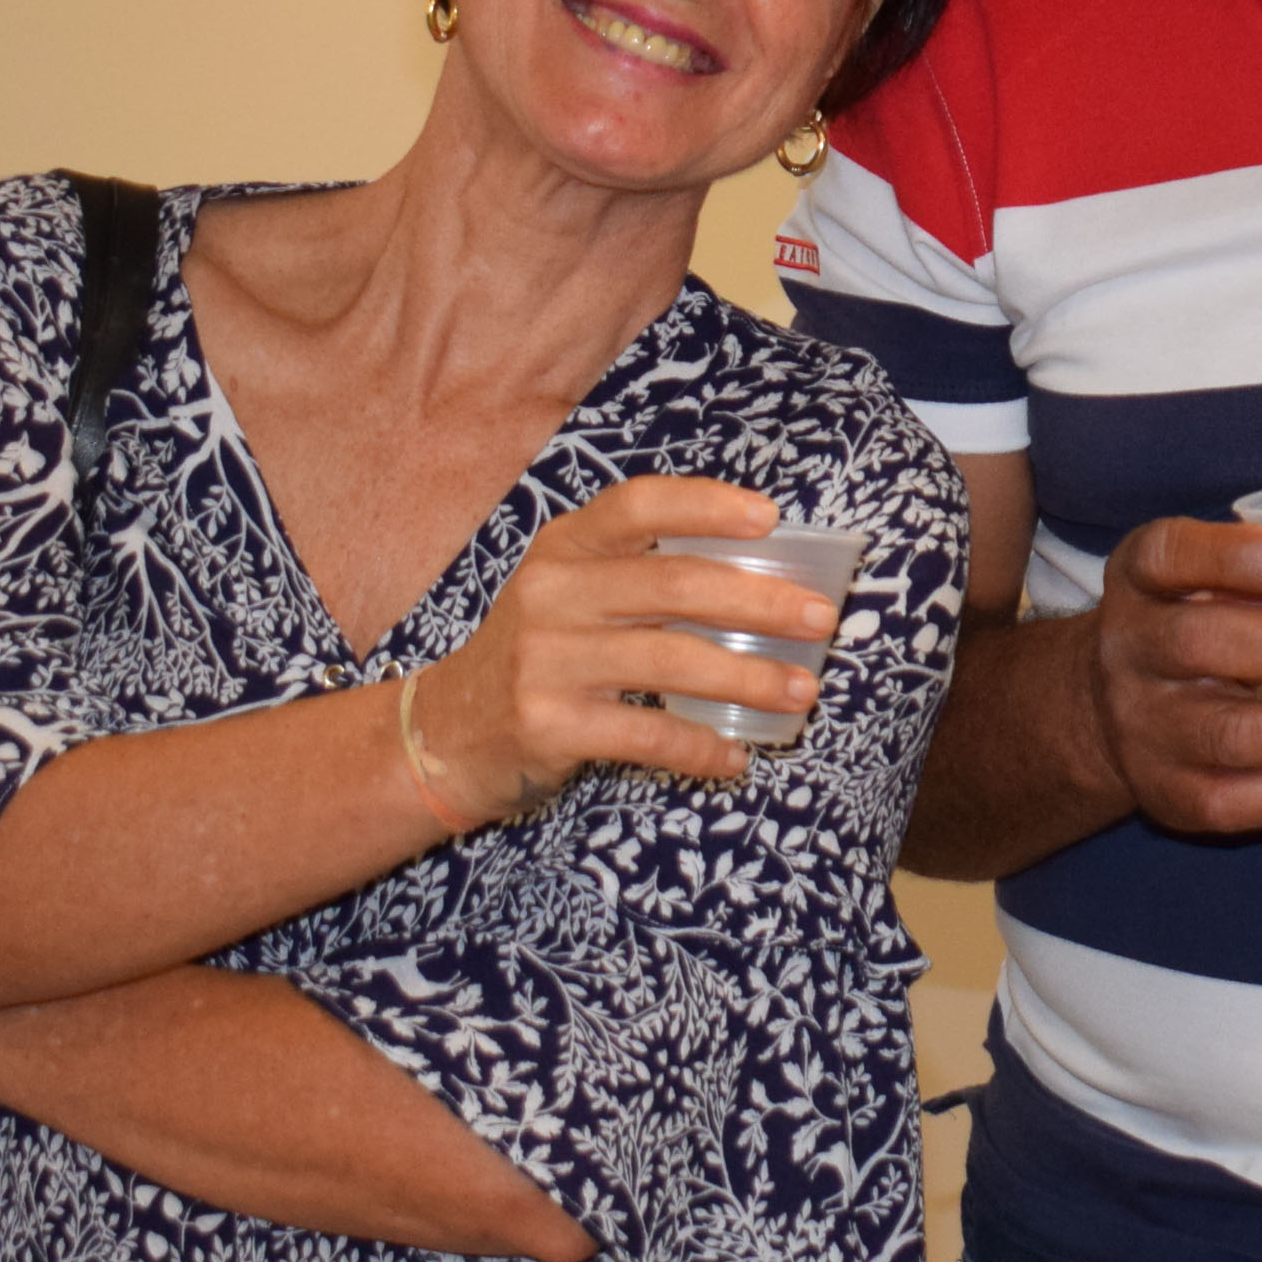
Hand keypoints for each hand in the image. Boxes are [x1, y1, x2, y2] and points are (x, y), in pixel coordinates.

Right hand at [408, 477, 845, 823]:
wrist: (441, 734)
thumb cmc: (535, 656)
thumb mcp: (566, 594)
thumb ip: (637, 576)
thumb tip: (763, 582)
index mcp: (563, 549)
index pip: (637, 505)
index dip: (706, 505)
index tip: (769, 518)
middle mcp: (551, 594)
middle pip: (674, 585)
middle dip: (760, 603)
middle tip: (820, 618)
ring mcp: (546, 661)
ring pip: (671, 661)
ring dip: (749, 679)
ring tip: (802, 692)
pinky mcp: (548, 726)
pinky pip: (647, 736)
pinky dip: (701, 749)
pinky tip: (736, 756)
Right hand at [1080, 513, 1261, 832]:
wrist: (1114, 707)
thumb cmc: (1205, 617)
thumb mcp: (1230, 567)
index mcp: (1145, 575)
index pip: (1172, 553)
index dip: (1236, 556)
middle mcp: (1130, 647)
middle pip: (1201, 644)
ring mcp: (1141, 726)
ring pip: (1228, 733)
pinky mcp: (1163, 792)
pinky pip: (1228, 801)